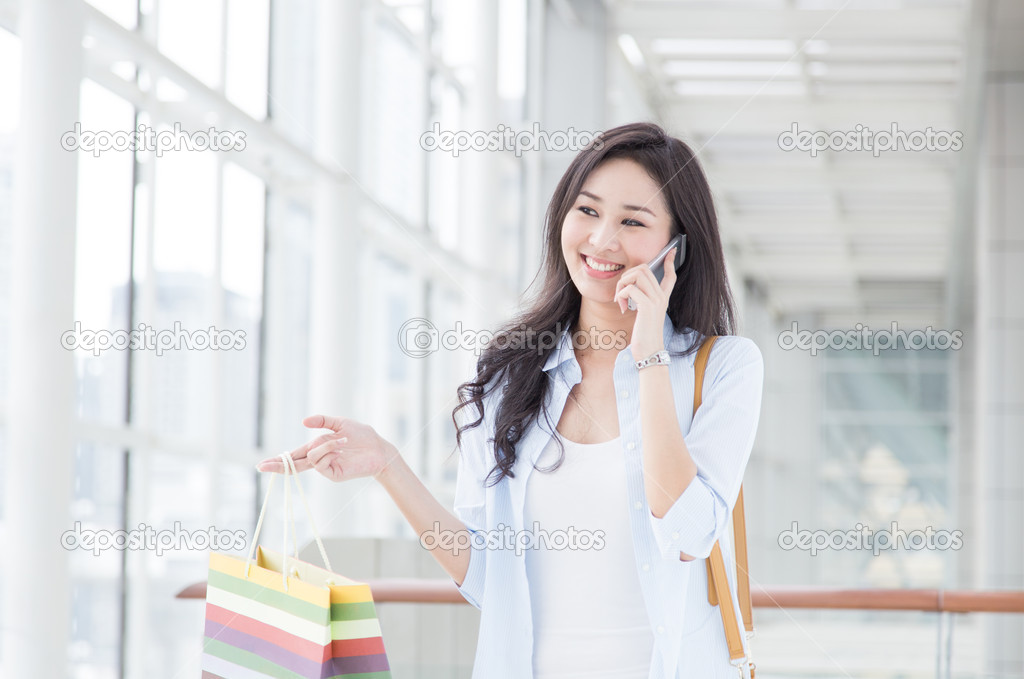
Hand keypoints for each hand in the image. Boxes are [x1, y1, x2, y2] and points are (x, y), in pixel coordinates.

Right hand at [255, 414, 399, 482]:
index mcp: (317, 447)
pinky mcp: (334, 474)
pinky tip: (341, 448)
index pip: (294, 456)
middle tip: (261, 467)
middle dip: (278, 465)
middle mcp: (319, 459)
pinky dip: (328, 452)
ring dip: (324, 446)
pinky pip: (321, 463)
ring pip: (311, 458)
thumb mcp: (340, 423)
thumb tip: (303, 421)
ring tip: (343, 441)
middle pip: (293, 465)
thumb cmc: (362, 435)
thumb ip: (322, 421)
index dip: (279, 460)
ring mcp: (326, 468)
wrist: (379, 448)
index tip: (261, 465)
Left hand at [613, 246, 677, 357]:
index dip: (669, 261)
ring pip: (637, 274)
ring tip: (620, 299)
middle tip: (621, 291)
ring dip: (622, 283)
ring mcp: (656, 301)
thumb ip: (642, 301)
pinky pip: (630, 289)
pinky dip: (621, 295)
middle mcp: (661, 297)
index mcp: (663, 298)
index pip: (670, 275)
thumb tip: (630, 289)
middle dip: (627, 275)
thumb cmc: (645, 336)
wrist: (649, 351)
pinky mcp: (647, 306)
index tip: (671, 251)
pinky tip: (622, 308)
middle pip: (645, 268)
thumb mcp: (645, 315)